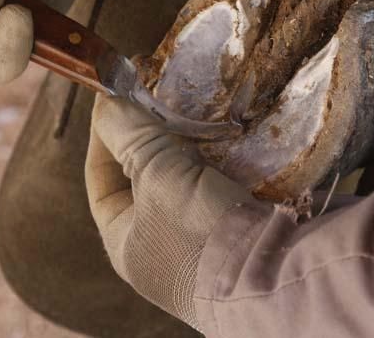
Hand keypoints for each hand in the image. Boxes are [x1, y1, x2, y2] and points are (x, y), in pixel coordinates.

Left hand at [85, 92, 257, 327]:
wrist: (273, 275)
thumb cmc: (198, 232)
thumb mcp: (156, 176)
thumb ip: (130, 135)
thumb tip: (107, 100)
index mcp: (125, 243)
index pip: (100, 180)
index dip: (105, 136)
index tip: (118, 97)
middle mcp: (159, 245)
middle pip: (146, 176)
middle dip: (154, 135)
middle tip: (163, 97)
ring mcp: (201, 240)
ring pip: (188, 177)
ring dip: (192, 143)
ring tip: (198, 106)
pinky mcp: (239, 230)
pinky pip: (223, 185)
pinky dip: (224, 158)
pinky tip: (229, 132)